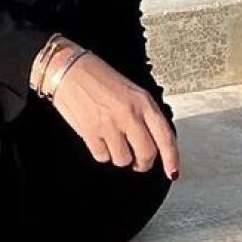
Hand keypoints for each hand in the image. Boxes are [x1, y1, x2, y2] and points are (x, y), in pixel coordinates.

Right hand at [47, 49, 180, 180]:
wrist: (69, 69)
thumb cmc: (99, 77)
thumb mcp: (131, 91)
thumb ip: (145, 115)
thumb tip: (154, 142)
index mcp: (143, 102)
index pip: (165, 137)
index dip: (172, 159)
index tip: (173, 172)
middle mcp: (129, 114)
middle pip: (146, 154)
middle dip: (142, 163)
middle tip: (137, 161)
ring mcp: (109, 124)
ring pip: (123, 160)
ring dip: (119, 156)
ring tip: (113, 141)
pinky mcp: (90, 132)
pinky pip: (102, 157)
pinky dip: (101, 152)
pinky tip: (98, 137)